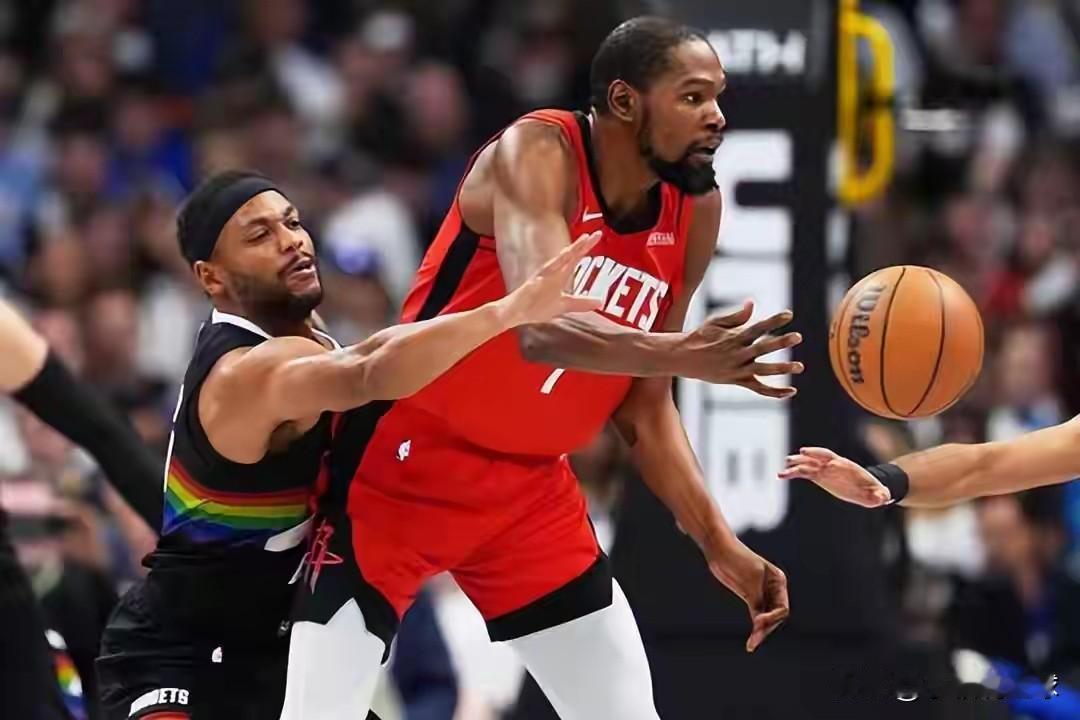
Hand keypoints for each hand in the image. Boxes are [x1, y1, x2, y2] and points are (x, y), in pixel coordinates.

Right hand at [499, 231, 602, 325]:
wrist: (515, 312)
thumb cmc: (536, 307)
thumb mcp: (564, 306)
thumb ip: (581, 303)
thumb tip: (601, 302)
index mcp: (560, 276)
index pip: (576, 258)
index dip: (587, 247)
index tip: (598, 235)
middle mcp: (554, 272)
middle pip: (572, 255)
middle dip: (585, 244)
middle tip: (598, 233)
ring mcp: (545, 275)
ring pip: (562, 259)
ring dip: (573, 249)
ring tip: (585, 239)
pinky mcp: (536, 280)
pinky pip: (549, 268)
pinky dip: (558, 261)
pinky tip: (567, 253)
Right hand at [676, 301, 803, 397]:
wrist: (683, 357)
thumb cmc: (700, 336)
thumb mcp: (716, 322)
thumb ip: (737, 316)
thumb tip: (752, 304)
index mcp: (734, 337)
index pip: (758, 327)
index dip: (773, 321)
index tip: (789, 315)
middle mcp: (738, 353)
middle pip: (763, 348)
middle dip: (781, 342)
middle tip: (797, 337)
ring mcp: (738, 369)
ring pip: (763, 370)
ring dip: (782, 368)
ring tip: (800, 366)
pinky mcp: (737, 381)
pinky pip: (759, 388)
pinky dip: (775, 392)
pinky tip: (791, 391)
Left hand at [706, 539, 788, 651]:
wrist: (719, 549)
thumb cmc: (736, 558)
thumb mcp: (751, 578)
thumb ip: (757, 598)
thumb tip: (760, 618)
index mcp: (778, 581)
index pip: (782, 608)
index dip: (772, 618)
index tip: (757, 622)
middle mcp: (773, 589)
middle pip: (776, 616)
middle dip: (766, 628)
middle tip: (754, 639)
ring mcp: (762, 593)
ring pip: (766, 619)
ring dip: (760, 631)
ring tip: (751, 644)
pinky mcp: (750, 597)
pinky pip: (756, 616)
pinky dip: (754, 628)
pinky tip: (751, 641)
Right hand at [778, 447, 891, 507]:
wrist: (869, 489)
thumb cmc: (874, 492)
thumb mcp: (880, 494)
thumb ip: (880, 495)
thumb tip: (882, 498)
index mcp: (847, 466)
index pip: (836, 460)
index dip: (828, 461)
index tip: (819, 463)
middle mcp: (834, 465)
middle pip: (819, 457)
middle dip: (809, 456)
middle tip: (796, 457)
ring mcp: (825, 470)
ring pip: (809, 464)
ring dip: (797, 464)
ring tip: (784, 469)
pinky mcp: (819, 477)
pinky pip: (804, 473)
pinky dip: (793, 473)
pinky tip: (781, 475)